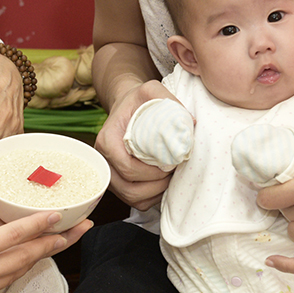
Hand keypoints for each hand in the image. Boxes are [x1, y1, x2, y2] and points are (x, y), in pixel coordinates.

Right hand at [0, 209, 89, 292]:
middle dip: (56, 242)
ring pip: (20, 270)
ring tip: (59, 245)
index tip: (59, 214)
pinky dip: (21, 270)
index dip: (39, 224)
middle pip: (28, 256)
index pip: (14, 235)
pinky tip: (24, 264)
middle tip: (80, 230)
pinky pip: (5, 282)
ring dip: (42, 256)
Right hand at [93, 79, 175, 209]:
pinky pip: (133, 201)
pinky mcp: (117, 182)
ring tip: (169, 179)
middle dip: (155, 185)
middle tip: (173, 173)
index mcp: (107, 140)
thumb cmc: (137, 101)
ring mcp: (109, 173)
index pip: (126, 166)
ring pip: (130, 197)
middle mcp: (103, 160)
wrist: (126, 108)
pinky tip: (161, 184)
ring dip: (154, 193)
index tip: (169, 163)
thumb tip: (191, 124)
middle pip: (128, 187)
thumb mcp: (150, 91)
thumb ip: (170, 102)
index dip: (150, 172)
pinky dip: (150, 197)